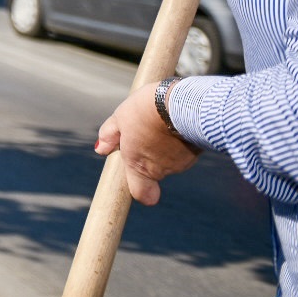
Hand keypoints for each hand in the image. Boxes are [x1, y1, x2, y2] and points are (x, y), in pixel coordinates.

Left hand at [94, 80, 202, 204]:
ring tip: (160, 121)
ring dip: (165, 145)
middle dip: (149, 154)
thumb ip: (110, 136)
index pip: (142, 194)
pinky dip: (179, 139)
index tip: (135, 178)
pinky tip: (175, 121)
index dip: (141, 190)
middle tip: (145, 130)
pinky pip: (185, 149)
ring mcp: (181, 162)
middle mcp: (161, 169)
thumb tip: (101, 149)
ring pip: (170, 158)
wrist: (183, 102)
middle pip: (154, 170)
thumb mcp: (120, 118)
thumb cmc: (146, 110)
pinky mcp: (197, 152)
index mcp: (139, 165)